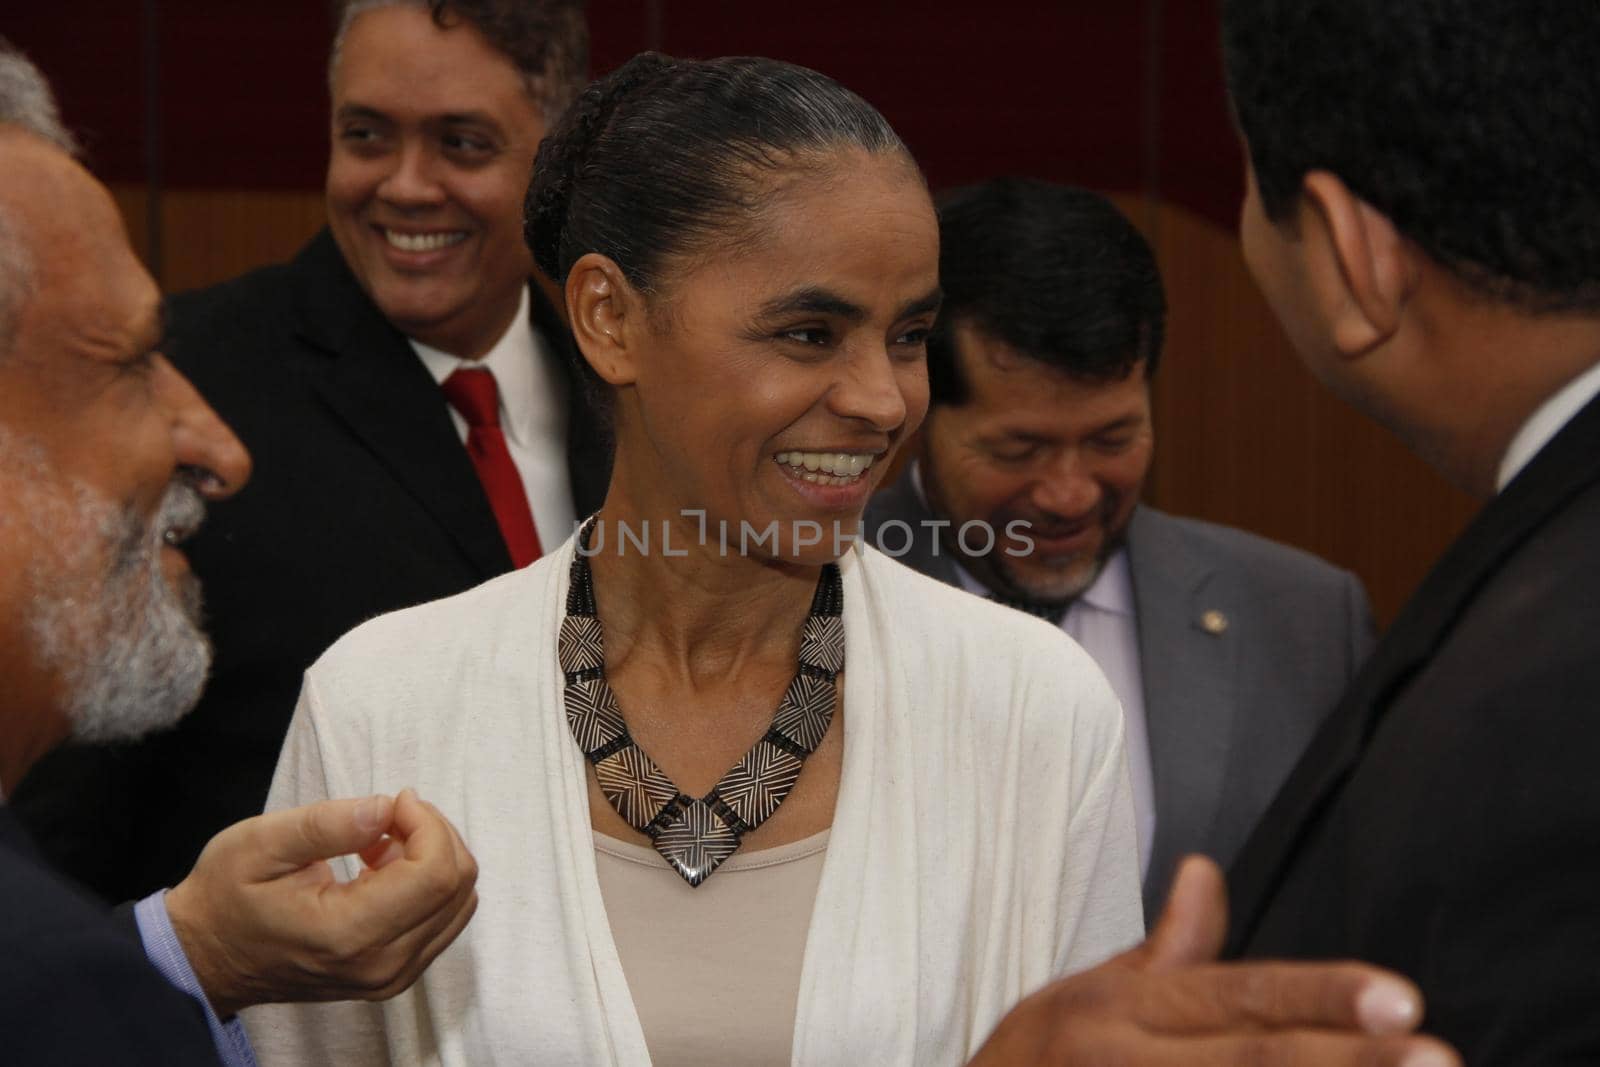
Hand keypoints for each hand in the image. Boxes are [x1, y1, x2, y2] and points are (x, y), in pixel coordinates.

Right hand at [165, 788, 477, 1017]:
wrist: (206, 957)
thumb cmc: (227, 897)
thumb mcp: (261, 844)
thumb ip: (328, 824)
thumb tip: (387, 808)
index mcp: (350, 934)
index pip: (436, 874)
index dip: (428, 823)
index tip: (394, 801)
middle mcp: (382, 965)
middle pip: (458, 887)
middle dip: (434, 834)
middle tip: (387, 815)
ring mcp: (392, 976)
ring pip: (459, 903)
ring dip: (432, 858)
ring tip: (378, 844)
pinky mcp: (394, 974)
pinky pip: (442, 919)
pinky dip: (425, 883)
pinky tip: (380, 867)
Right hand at [967, 856, 1459, 1065]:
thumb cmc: (1037, 1062)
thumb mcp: (1089, 995)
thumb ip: (1164, 949)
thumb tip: (1204, 871)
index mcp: (1124, 1008)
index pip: (1237, 995)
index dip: (1321, 997)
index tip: (1403, 1001)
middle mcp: (1127, 1060)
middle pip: (1248, 1062)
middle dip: (1346, 1063)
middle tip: (1439, 1060)